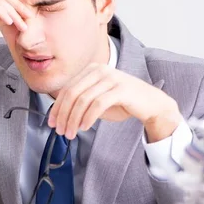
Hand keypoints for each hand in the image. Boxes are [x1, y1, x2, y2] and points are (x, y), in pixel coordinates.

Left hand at [48, 64, 181, 142]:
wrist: (151, 104)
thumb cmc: (122, 103)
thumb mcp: (96, 99)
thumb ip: (79, 102)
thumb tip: (59, 115)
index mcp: (91, 69)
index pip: (67, 89)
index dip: (57, 107)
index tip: (52, 122)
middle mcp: (99, 70)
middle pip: (72, 93)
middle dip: (63, 114)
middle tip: (60, 130)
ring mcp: (111, 78)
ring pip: (83, 100)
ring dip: (74, 119)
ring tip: (71, 133)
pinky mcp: (121, 89)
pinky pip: (98, 104)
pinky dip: (88, 118)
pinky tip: (84, 128)